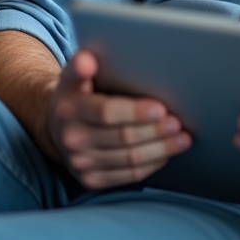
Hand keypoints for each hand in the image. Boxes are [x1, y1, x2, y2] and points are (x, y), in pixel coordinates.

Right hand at [46, 49, 191, 189]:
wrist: (57, 128)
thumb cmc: (76, 96)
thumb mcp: (73, 76)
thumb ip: (80, 65)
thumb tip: (88, 59)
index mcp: (69, 108)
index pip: (106, 112)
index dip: (135, 112)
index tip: (160, 109)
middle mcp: (71, 138)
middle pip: (123, 137)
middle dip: (154, 131)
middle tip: (177, 123)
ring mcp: (80, 163)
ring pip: (130, 159)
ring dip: (160, 149)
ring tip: (181, 139)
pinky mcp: (90, 180)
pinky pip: (128, 175)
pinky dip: (152, 165)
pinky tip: (165, 154)